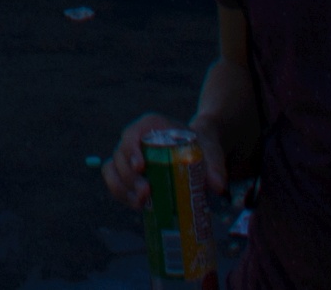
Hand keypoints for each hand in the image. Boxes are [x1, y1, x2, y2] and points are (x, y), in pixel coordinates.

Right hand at [103, 111, 224, 209]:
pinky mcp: (127, 173)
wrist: (197, 150)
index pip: (132, 134)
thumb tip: (218, 186)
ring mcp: (128, 156)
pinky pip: (114, 181)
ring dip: (122, 188)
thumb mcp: (210, 150)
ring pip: (112, 169)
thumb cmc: (200, 145)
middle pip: (120, 155)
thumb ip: (215, 165)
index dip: (131, 150)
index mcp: (151, 125)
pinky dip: (121, 194)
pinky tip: (136, 205)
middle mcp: (135, 138)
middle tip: (146, 194)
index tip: (140, 167)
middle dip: (129, 177)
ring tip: (141, 204)